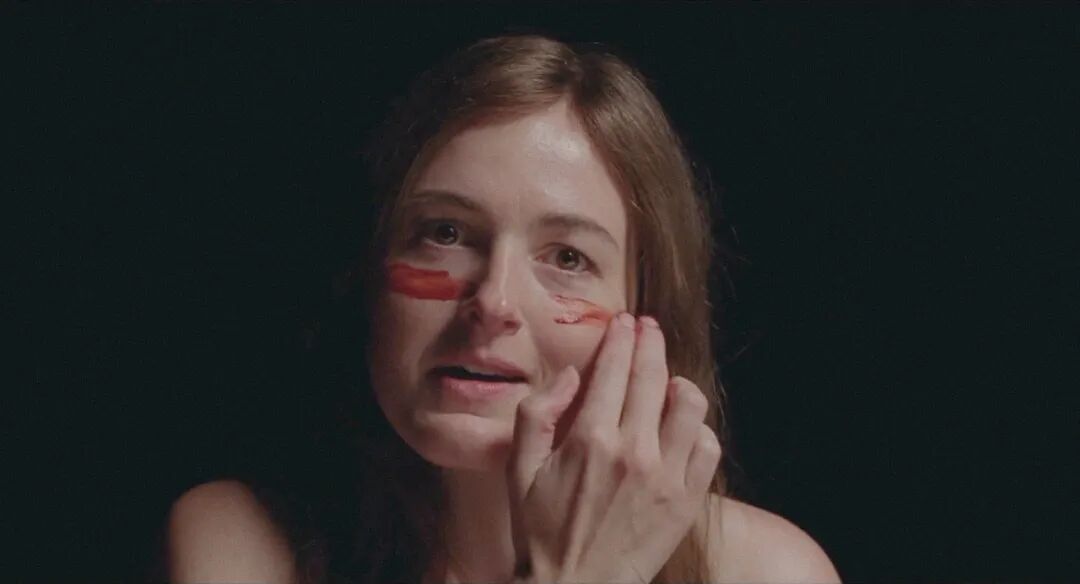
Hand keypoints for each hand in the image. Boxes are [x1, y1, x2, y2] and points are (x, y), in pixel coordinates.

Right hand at [506, 313, 721, 583]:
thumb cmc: (540, 531)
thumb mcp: (518, 469)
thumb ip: (537, 414)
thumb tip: (572, 376)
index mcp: (590, 439)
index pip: (614, 368)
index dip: (621, 337)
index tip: (624, 321)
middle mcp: (633, 452)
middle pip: (652, 375)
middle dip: (649, 342)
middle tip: (646, 327)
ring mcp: (666, 477)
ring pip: (689, 405)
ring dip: (677, 383)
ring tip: (666, 379)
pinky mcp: (687, 502)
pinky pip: (708, 448)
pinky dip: (699, 429)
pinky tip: (682, 427)